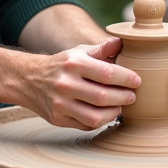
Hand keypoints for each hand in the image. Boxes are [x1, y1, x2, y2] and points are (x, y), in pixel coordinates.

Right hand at [24, 36, 141, 130]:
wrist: (29, 79)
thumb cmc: (62, 65)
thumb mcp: (79, 53)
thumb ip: (101, 49)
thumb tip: (122, 42)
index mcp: (74, 63)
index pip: (106, 73)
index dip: (126, 78)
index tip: (138, 81)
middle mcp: (65, 83)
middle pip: (102, 97)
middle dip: (123, 98)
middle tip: (133, 97)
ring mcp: (60, 103)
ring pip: (95, 116)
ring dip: (113, 113)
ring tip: (120, 107)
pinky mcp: (57, 119)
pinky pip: (86, 125)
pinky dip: (100, 121)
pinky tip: (106, 114)